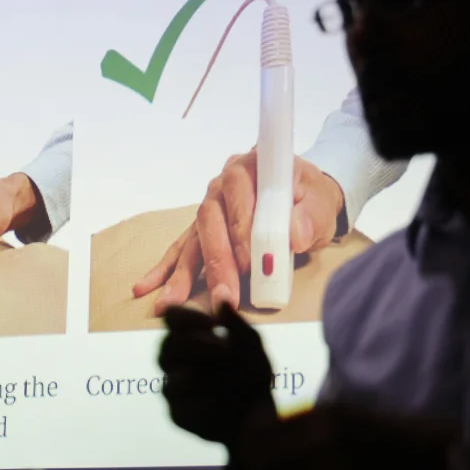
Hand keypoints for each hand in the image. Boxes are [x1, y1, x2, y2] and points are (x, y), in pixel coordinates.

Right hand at [134, 152, 344, 313]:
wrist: (306, 198)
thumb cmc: (311, 198)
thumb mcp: (321, 203)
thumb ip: (309, 216)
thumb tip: (294, 235)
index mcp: (250, 166)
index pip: (238, 192)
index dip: (239, 226)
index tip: (248, 261)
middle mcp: (222, 185)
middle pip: (211, 221)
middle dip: (216, 263)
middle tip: (225, 296)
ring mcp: (210, 207)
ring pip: (194, 240)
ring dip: (185, 274)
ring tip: (171, 302)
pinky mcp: (203, 230)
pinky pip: (182, 249)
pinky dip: (166, 270)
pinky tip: (148, 288)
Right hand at [158, 303, 276, 444]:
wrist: (260, 417)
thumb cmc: (253, 375)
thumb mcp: (252, 347)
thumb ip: (237, 324)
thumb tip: (222, 297)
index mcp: (190, 337)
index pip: (171, 317)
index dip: (188, 318)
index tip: (213, 325)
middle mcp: (176, 361)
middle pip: (166, 346)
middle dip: (198, 348)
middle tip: (225, 352)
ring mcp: (174, 388)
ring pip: (171, 380)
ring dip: (205, 377)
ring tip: (230, 379)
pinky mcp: (177, 414)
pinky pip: (183, 408)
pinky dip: (208, 404)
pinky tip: (225, 401)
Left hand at [232, 404, 460, 469]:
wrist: (431, 457)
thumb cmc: (387, 430)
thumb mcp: (344, 411)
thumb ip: (306, 421)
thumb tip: (266, 432)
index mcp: (321, 416)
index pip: (259, 431)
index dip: (245, 443)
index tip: (246, 449)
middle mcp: (321, 444)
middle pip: (260, 465)